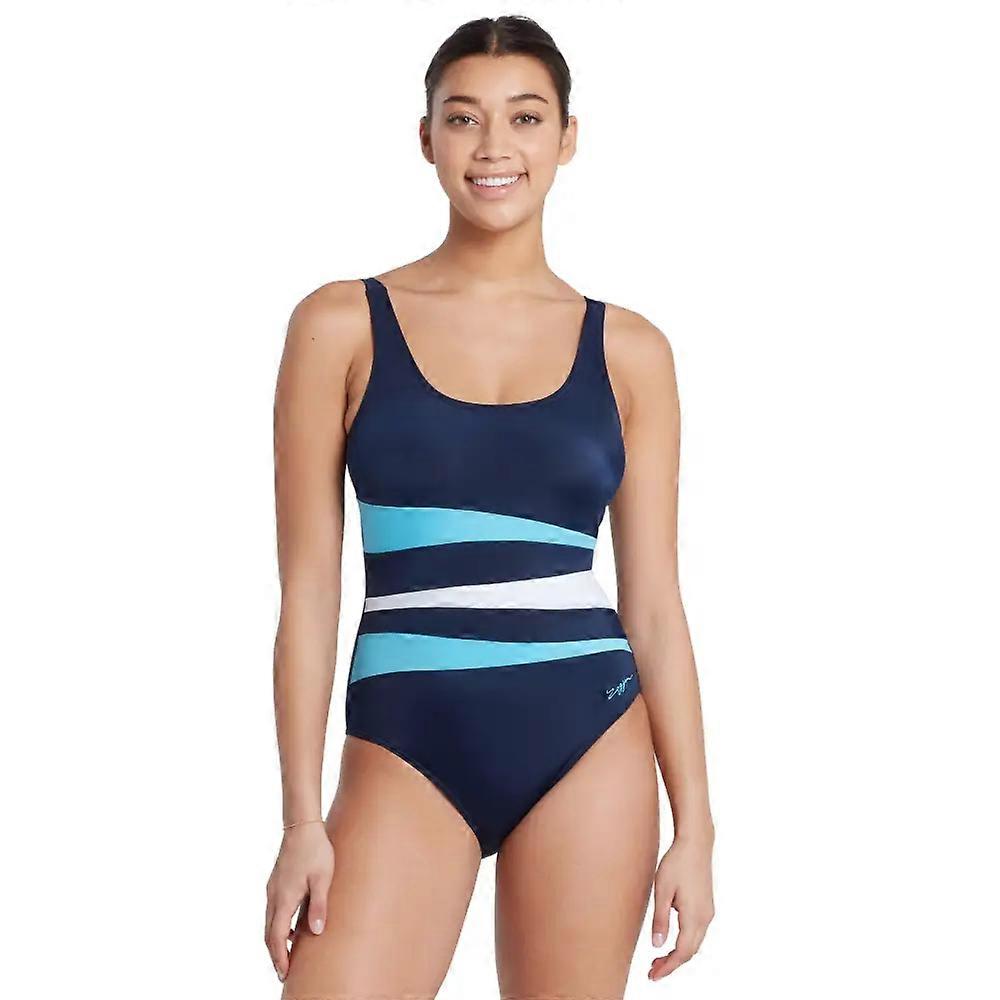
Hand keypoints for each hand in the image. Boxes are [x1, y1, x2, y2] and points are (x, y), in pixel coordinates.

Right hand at [264, 822, 334, 981]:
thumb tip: (315, 932)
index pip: (276, 937)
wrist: (302, 825)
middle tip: (284, 972)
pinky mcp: (276, 883)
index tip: (285, 973)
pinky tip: (292, 928)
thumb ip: (319, 905)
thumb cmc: (315, 850)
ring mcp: (272, 889)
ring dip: (275, 941)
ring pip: (269, 923)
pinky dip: (277, 926)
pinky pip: (273, 911)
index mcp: (283, 899)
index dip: (279, 957)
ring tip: (287, 955)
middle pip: (268, 934)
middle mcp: (273, 897)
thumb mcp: (322, 878)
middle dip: (275, 954)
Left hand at [648, 831, 714, 980]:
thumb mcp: (662, 890)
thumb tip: (657, 945)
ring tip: (658, 959)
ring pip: (695, 943)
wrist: (696, 844)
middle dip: (672, 964)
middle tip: (652, 970)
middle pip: (690, 951)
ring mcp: (708, 912)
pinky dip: (685, 942)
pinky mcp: (706, 905)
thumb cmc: (676, 863)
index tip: (653, 976)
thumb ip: (661, 919)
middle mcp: (705, 918)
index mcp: (694, 916)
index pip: (682, 952)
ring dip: (678, 954)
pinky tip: (672, 939)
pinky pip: (697, 932)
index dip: (668, 967)